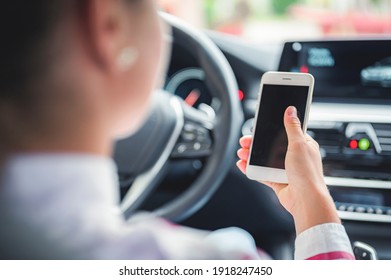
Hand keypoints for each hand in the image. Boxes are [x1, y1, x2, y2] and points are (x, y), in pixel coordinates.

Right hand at [237, 106, 339, 234]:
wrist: (306, 200)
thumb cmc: (308, 174)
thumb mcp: (299, 145)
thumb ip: (292, 127)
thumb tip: (291, 110)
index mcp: (303, 145)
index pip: (284, 133)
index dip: (270, 130)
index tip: (258, 128)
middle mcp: (294, 157)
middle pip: (270, 146)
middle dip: (256, 144)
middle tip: (245, 141)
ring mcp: (285, 170)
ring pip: (264, 159)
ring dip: (251, 156)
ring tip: (242, 153)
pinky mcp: (277, 181)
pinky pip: (261, 173)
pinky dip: (251, 169)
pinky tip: (243, 165)